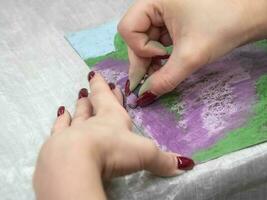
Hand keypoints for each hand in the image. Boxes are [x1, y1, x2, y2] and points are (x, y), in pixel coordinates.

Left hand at [33, 72, 193, 199]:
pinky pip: (57, 129)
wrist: (76, 162)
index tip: (103, 78)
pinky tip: (59, 114)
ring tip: (72, 100)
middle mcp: (91, 123)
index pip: (110, 100)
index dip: (108, 90)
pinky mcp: (56, 147)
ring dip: (76, 107)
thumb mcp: (144, 153)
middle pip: (92, 105)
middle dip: (92, 96)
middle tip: (87, 86)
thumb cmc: (113, 150)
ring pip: (74, 115)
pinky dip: (59, 122)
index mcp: (112, 119)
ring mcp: (71, 133)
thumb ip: (164, 159)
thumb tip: (187, 165)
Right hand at [118, 0, 266, 105]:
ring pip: (146, 39)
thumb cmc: (222, 27)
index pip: (128, 28)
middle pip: (135, 35)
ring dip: (151, 59)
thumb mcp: (190, 55)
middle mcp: (155, 3)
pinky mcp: (172, 20)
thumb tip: (144, 96)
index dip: (140, 48)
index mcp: (154, 0)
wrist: (253, 16)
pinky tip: (166, 65)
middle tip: (149, 81)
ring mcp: (164, 11)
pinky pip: (157, 39)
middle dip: (143, 59)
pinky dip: (160, 55)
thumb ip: (165, 79)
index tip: (161, 57)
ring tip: (161, 73)